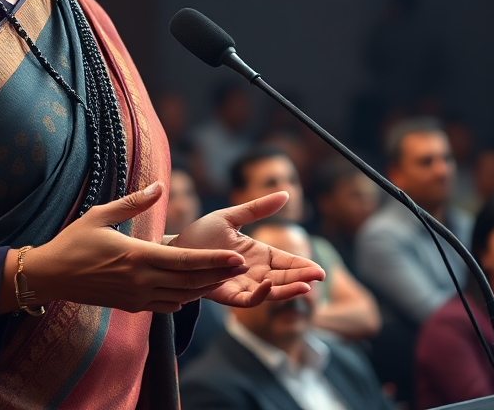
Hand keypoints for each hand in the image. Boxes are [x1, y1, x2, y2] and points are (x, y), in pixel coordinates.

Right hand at [19, 182, 249, 314]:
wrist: (52, 275)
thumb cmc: (74, 241)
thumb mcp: (101, 214)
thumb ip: (134, 203)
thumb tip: (160, 186)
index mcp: (137, 256)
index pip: (185, 260)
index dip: (214, 260)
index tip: (237, 256)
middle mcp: (141, 281)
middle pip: (190, 280)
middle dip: (218, 273)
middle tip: (242, 265)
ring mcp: (137, 297)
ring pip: (181, 296)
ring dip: (204, 287)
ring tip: (224, 277)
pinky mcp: (132, 306)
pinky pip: (166, 305)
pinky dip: (183, 298)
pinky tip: (192, 291)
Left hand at [168, 191, 324, 307]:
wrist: (173, 249)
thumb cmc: (201, 234)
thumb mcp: (230, 216)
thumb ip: (257, 208)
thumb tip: (286, 193)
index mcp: (258, 254)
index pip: (286, 261)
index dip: (302, 266)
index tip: (320, 270)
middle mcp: (254, 272)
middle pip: (283, 278)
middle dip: (302, 279)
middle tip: (319, 277)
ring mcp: (242, 284)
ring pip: (271, 292)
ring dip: (287, 290)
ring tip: (305, 287)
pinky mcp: (227, 295)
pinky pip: (247, 299)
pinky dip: (260, 295)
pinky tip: (269, 284)